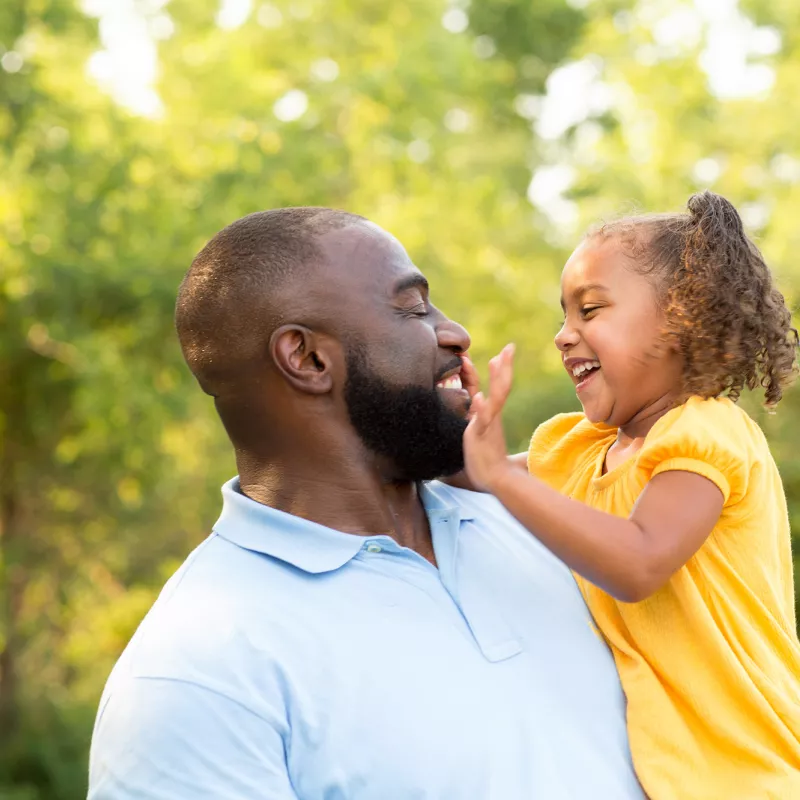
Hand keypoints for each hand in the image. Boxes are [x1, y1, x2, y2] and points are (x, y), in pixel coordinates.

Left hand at [463, 344, 514, 491]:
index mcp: (492, 417)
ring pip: (495, 399)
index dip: (499, 371)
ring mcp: (487, 426)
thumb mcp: (485, 438)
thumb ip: (487, 427)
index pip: (497, 389)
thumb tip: (489, 418)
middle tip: (509, 348)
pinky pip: (481, 422)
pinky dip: (481, 409)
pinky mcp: (480, 437)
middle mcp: (492, 418)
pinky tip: (479, 397)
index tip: (502, 354)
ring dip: (496, 380)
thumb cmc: (491, 464)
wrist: (497, 481)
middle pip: (501, 387)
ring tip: (497, 360)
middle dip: (504, 367)